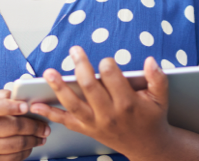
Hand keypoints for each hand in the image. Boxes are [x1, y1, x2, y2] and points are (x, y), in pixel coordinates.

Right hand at [0, 89, 50, 160]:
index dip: (10, 106)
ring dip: (34, 139)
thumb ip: (3, 95)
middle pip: (11, 127)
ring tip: (43, 135)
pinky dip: (27, 150)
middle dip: (33, 126)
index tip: (26, 106)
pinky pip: (14, 157)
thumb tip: (22, 95)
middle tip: (45, 126)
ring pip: (16, 144)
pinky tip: (32, 144)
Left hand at [29, 46, 171, 159]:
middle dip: (81, 66)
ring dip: (59, 87)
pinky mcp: (87, 129)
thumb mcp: (161, 98)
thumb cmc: (153, 117)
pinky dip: (50, 114)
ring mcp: (96, 123)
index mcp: (127, 103)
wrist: (147, 147)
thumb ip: (158, 78)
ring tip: (49, 73)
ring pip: (74, 104)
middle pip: (90, 87)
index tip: (106, 60)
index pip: (111, 77)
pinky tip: (36, 105)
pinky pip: (66, 121)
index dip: (107, 64)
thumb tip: (150, 61)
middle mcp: (109, 114)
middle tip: (75, 51)